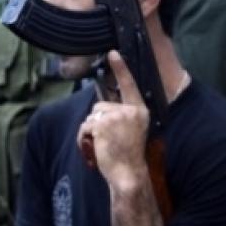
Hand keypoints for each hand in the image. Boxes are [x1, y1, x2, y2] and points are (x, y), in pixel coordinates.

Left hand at [77, 50, 150, 192]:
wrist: (129, 173)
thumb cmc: (129, 155)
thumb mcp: (133, 130)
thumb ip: (124, 115)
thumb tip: (103, 106)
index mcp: (140, 110)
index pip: (129, 85)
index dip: (120, 68)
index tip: (113, 52)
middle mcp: (130, 110)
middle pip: (102, 105)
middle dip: (98, 121)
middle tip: (108, 139)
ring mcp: (116, 116)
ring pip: (92, 115)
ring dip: (91, 130)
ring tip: (103, 144)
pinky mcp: (103, 123)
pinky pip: (86, 125)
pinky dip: (85, 137)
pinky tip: (97, 146)